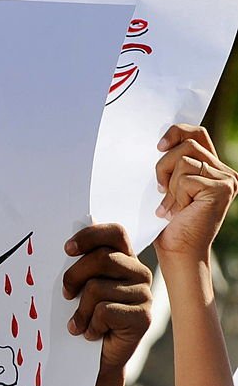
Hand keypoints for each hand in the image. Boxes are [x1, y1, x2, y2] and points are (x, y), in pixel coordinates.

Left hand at [62, 222, 151, 372]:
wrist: (98, 358)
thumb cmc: (86, 319)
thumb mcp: (81, 289)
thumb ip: (81, 269)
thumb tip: (65, 250)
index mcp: (125, 259)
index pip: (115, 233)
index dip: (90, 236)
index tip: (67, 249)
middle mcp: (139, 272)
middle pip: (101, 259)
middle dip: (74, 276)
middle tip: (65, 295)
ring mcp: (144, 294)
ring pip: (98, 288)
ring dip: (80, 311)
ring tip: (80, 324)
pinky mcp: (143, 317)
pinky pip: (105, 311)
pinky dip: (91, 326)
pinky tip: (93, 334)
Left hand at [153, 123, 237, 261]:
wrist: (178, 253)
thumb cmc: (170, 226)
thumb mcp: (169, 189)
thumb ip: (173, 166)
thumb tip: (161, 143)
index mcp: (214, 169)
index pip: (198, 134)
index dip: (177, 132)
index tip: (158, 146)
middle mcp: (225, 172)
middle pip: (188, 144)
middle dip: (165, 166)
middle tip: (159, 190)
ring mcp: (226, 180)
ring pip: (184, 160)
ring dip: (169, 184)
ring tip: (170, 205)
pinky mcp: (222, 188)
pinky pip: (186, 178)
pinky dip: (175, 195)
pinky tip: (176, 212)